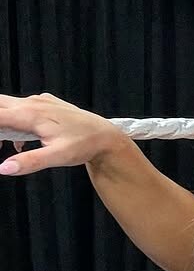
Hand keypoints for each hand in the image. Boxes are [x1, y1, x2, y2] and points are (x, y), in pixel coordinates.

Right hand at [0, 93, 122, 176]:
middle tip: (0, 143)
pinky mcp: (45, 104)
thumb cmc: (84, 144)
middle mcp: (32, 103)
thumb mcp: (57, 157)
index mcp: (30, 114)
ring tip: (5, 144)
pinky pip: (20, 108)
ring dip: (2, 122)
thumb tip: (3, 168)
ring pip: (7, 106)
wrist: (105, 136)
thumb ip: (29, 161)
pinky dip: (13, 122)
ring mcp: (39, 101)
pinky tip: (21, 141)